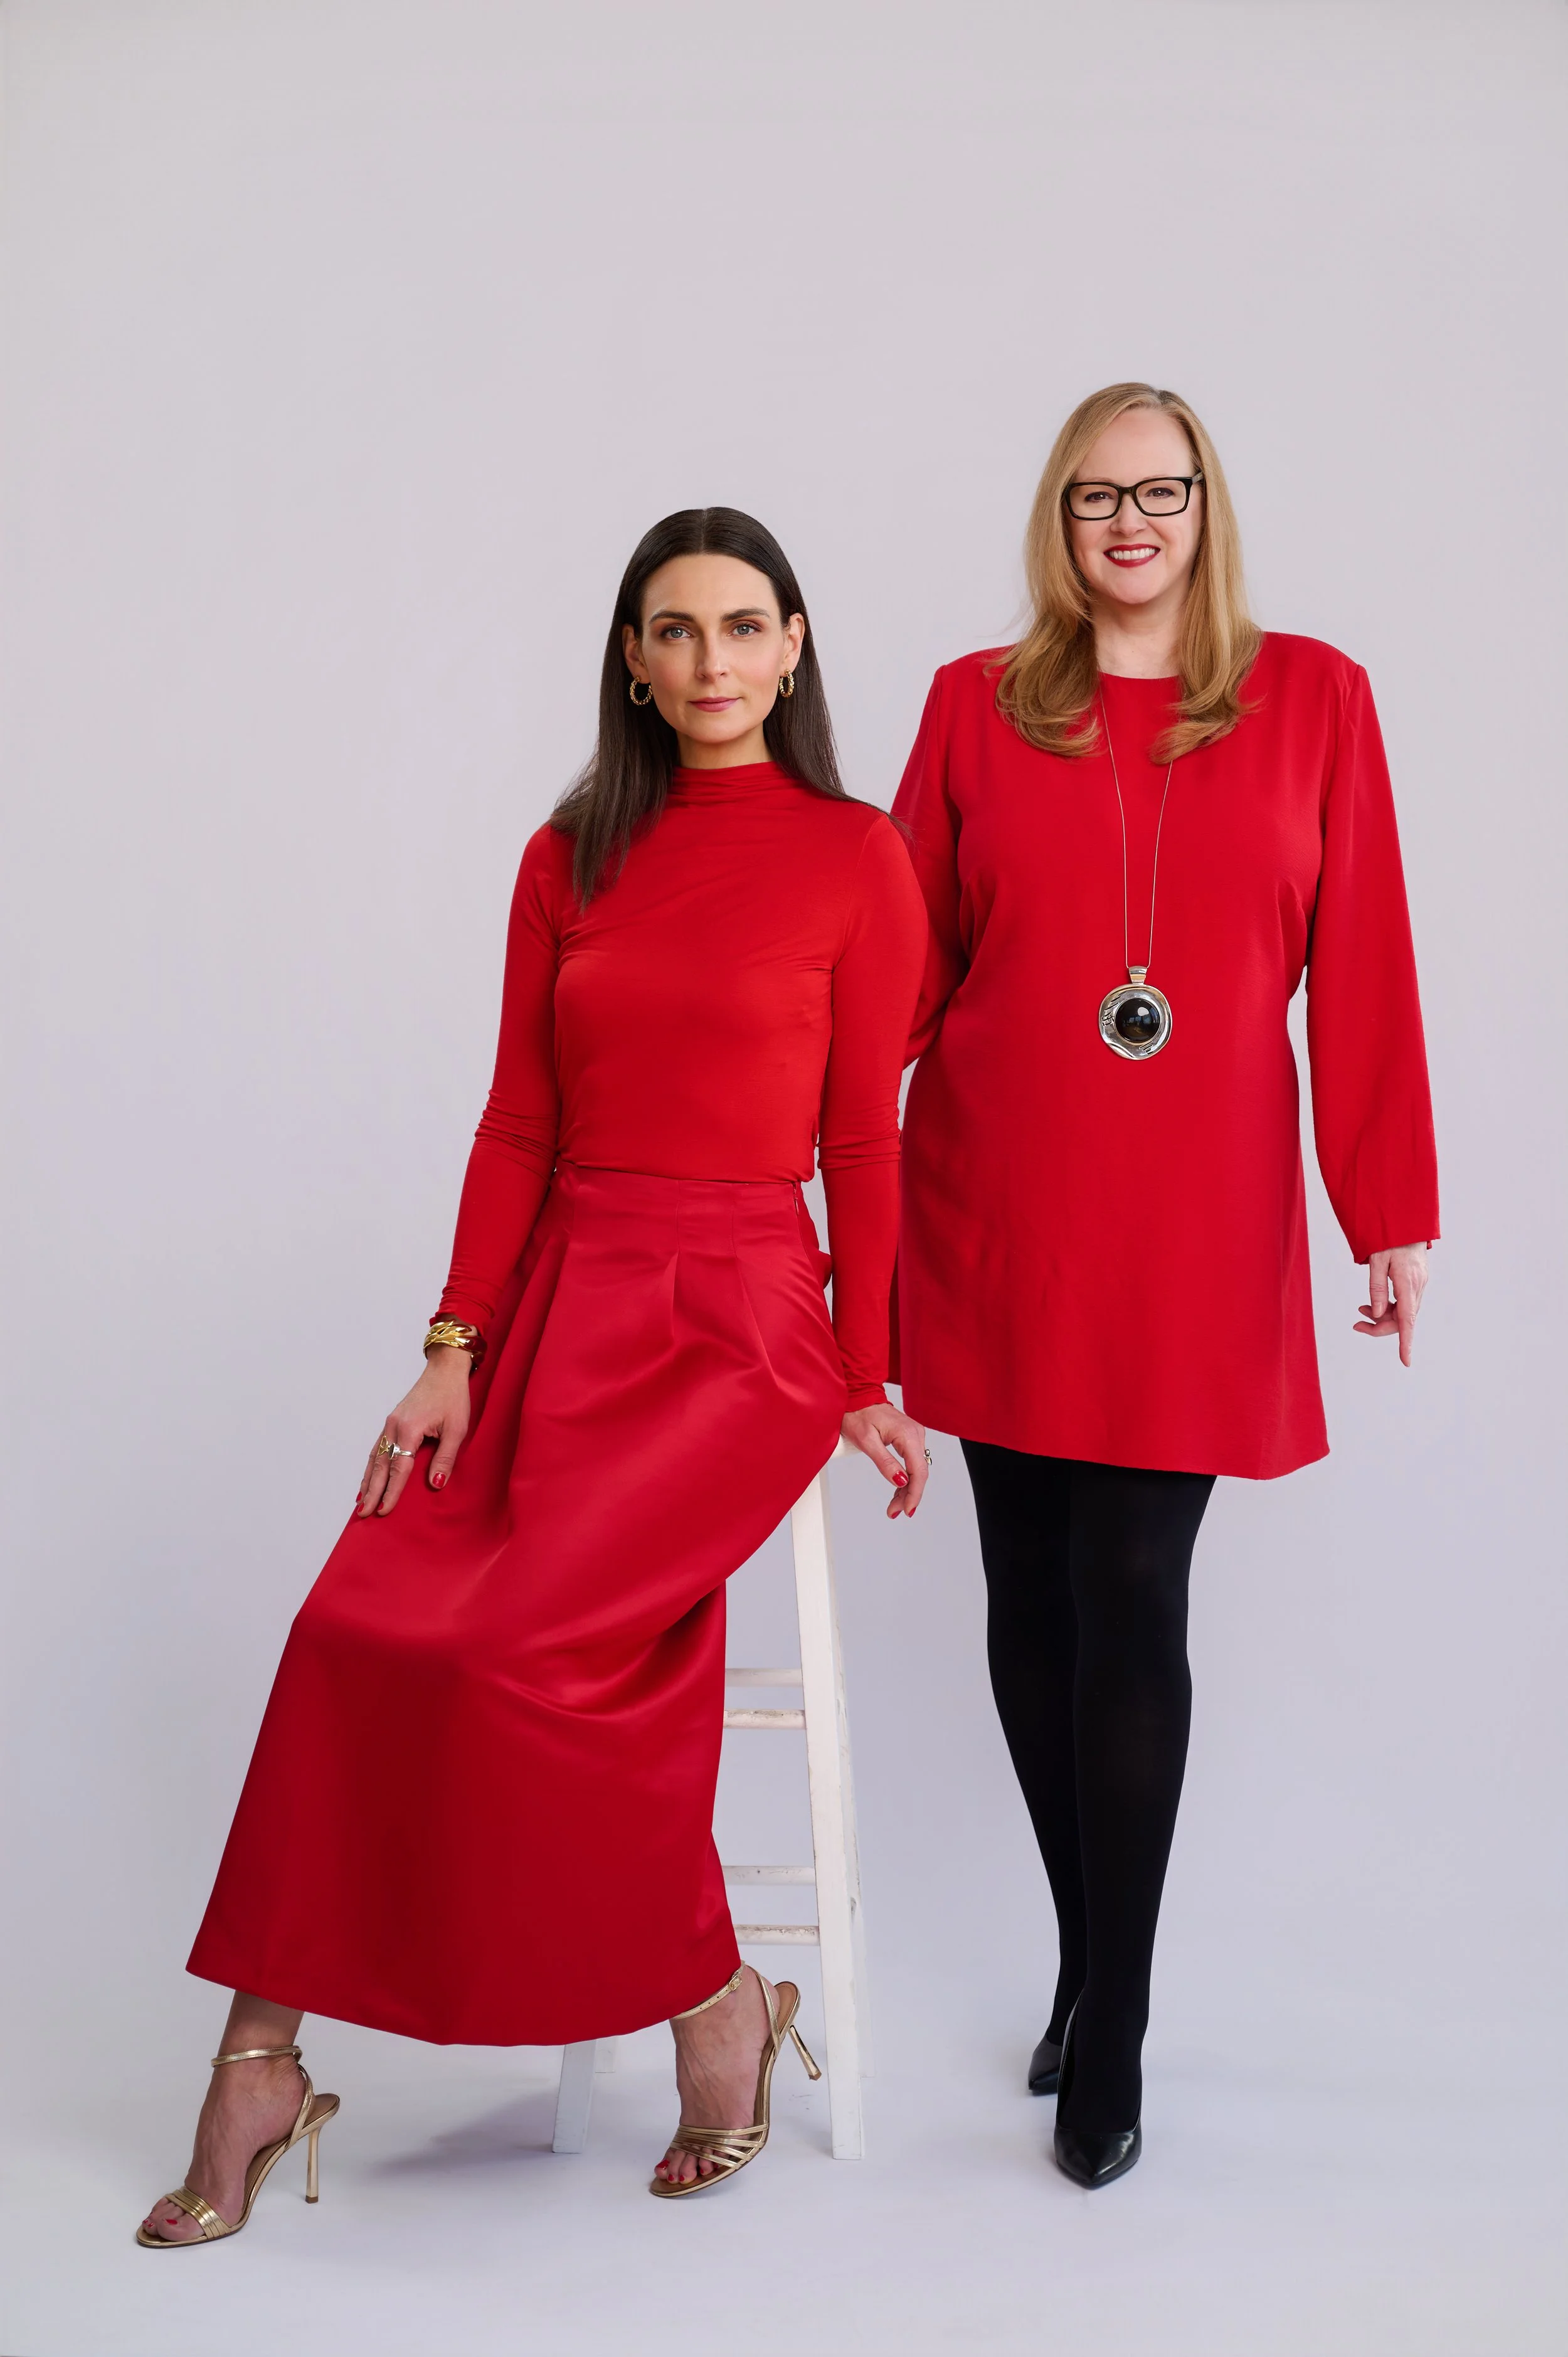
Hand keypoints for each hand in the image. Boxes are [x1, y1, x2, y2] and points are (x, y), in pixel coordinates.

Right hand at [355, 1347, 472, 1517]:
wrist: (445, 1370)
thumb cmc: (453, 1397)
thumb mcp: (457, 1429)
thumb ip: (445, 1458)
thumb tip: (435, 1484)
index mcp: (409, 1429)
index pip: (399, 1469)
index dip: (392, 1492)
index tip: (384, 1510)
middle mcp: (394, 1427)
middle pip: (380, 1466)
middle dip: (372, 1491)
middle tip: (363, 1514)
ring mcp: (390, 1424)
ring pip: (375, 1458)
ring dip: (368, 1480)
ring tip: (361, 1502)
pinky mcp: (392, 1422)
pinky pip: (378, 1448)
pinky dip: (371, 1466)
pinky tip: (368, 1477)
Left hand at [841, 1401, 929, 1518]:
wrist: (857, 1397)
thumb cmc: (857, 1414)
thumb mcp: (866, 1441)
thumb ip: (885, 1462)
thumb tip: (901, 1481)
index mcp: (907, 1434)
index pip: (918, 1471)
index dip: (914, 1494)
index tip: (906, 1510)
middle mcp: (916, 1434)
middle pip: (920, 1473)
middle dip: (909, 1495)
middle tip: (894, 1512)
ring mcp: (914, 1435)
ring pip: (917, 1470)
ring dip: (907, 1489)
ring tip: (894, 1506)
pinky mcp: (910, 1438)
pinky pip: (913, 1462)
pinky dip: (906, 1478)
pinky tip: (899, 1489)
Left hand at [1353, 1244, 1429, 1366]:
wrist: (1407, 1221)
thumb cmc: (1390, 1237)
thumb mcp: (1376, 1260)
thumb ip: (1376, 1288)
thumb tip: (1378, 1314)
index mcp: (1408, 1283)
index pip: (1407, 1320)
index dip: (1406, 1343)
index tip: (1405, 1361)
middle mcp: (1418, 1287)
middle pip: (1402, 1320)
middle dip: (1379, 1326)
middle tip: (1356, 1323)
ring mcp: (1420, 1285)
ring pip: (1403, 1313)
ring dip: (1383, 1316)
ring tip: (1361, 1310)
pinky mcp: (1417, 1282)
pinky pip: (1405, 1303)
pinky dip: (1389, 1307)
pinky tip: (1375, 1303)